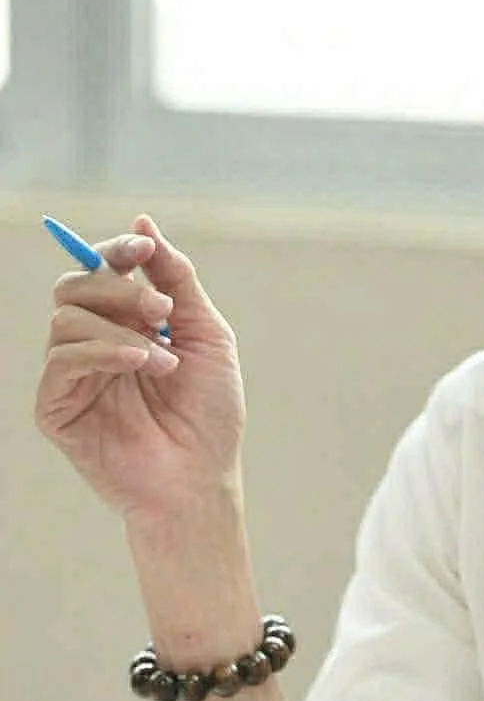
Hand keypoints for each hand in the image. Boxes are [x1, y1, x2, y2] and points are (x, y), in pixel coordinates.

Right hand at [35, 214, 245, 531]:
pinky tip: (141, 367)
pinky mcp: (56, 408)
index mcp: (127, 325)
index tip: (144, 247)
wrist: (204, 476)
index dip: (116, 251)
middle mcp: (94, 345)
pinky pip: (61, 361)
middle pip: (75, 286)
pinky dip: (105, 353)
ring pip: (66, 319)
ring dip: (122, 329)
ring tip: (165, 361)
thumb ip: (177, 279)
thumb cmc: (210, 413)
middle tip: (163, 312)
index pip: (101, 271)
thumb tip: (144, 224)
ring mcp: (73, 377)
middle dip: (119, 287)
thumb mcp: (207, 334)